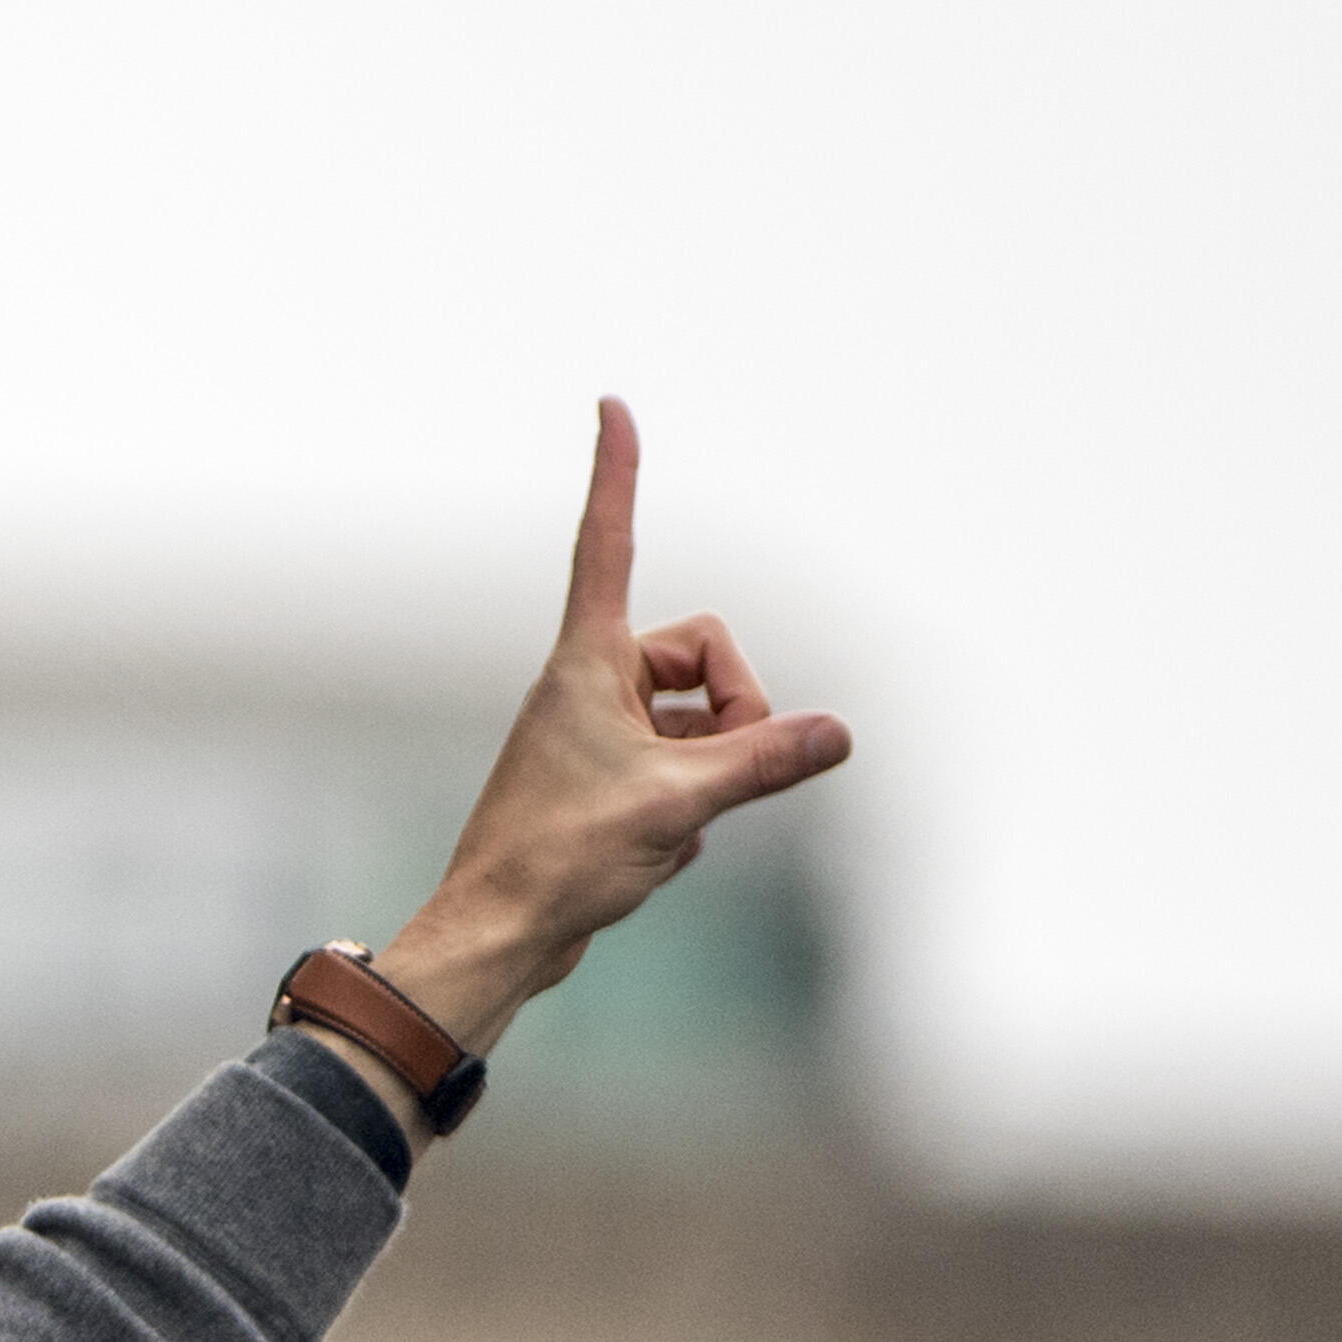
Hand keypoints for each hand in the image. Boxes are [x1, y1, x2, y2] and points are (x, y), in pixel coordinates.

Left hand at [327, 400, 852, 1122]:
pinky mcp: (609, 783)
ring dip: (709, 778)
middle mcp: (588, 686)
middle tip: (715, 776)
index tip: (612, 407)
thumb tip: (840, 734)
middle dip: (736, 712)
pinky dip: (687, 816)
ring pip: (703, 727)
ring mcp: (599, 736)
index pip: (609, 544)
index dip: (617, 475)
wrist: (502, 934)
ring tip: (660, 829)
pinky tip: (647, 857)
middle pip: (706, 657)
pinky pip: (685, 778)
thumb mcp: (681, 804)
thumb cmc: (559, 860)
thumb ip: (767, 761)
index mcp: (586, 663)